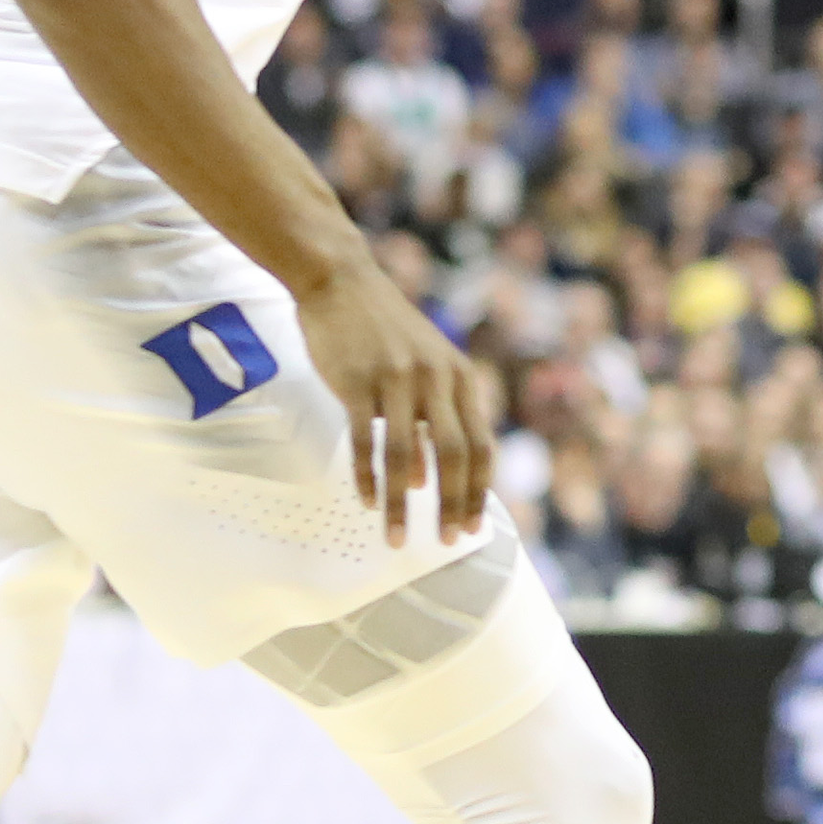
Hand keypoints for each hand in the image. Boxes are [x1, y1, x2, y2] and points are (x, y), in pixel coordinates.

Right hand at [290, 253, 497, 547]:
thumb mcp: (426, 365)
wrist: (342, 282)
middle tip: (446, 541)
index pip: (480, 445)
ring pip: (407, 455)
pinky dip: (368, 476)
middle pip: (453, 455)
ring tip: (397, 537)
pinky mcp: (358, 381)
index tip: (472, 527)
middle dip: (452, 505)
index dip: (478, 490)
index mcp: (460, 377)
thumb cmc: (384, 331)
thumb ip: (435, 416)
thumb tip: (432, 481)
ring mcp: (397, 379)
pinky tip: (369, 501)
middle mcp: (436, 379)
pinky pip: (365, 439)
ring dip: (403, 503)